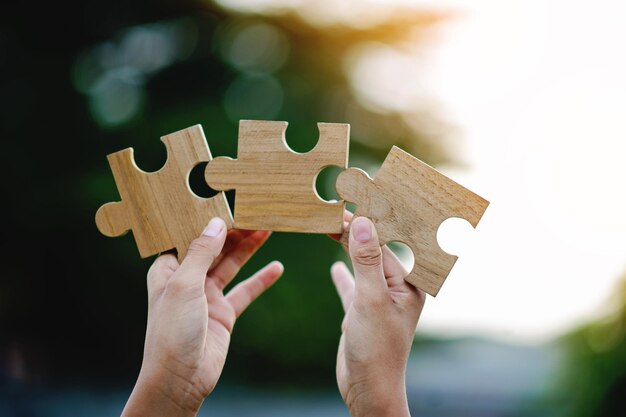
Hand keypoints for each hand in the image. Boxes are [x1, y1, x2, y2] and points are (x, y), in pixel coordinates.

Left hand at [122, 217, 282, 416]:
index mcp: (168, 269)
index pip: (188, 237)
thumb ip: (201, 252)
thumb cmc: (171, 332)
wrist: (180, 379)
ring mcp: (206, 296)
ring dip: (249, 248)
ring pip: (231, 264)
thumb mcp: (184, 285)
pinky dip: (260, 280)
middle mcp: (187, 279)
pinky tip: (277, 268)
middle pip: (213, 248)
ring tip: (268, 228)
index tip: (228, 202)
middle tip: (256, 212)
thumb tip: (217, 223)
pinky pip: (245, 291)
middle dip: (234, 230)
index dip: (206, 220)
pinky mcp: (223, 313)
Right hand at [330, 214, 425, 416]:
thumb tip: (363, 223)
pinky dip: (343, 275)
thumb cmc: (377, 348)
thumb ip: (366, 261)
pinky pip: (352, 287)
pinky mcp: (363, 312)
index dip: (368, 221)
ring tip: (331, 226)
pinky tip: (334, 266)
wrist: (368, 389)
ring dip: (347, 247)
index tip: (348, 202)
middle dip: (356, 230)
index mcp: (409, 283)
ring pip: (361, 264)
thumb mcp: (371, 299)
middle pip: (373, 250)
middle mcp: (397, 288)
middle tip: (332, 210)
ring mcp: (379, 300)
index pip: (386, 242)